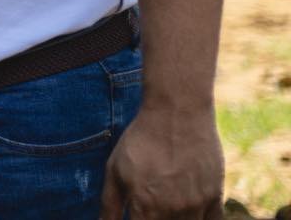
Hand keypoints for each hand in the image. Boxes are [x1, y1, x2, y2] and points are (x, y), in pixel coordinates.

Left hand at [100, 105, 223, 218]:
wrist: (177, 114)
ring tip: (166, 205)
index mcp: (145, 206)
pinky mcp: (215, 197)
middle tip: (151, 208)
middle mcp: (173, 211)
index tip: (136, 214)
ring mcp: (197, 205)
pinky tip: (189, 212)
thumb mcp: (115, 168)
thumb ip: (110, 203)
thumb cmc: (141, 140)